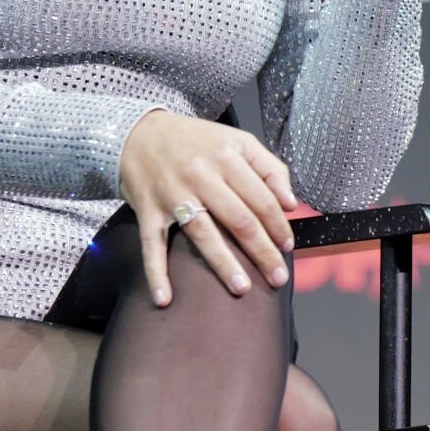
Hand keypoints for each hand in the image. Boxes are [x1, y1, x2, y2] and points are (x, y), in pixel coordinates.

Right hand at [118, 111, 298, 306]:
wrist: (139, 133)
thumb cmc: (195, 141)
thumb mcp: (238, 141)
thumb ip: (269, 168)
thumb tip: (290, 203)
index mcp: (227, 157)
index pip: (261, 198)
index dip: (278, 225)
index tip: (288, 247)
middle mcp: (200, 175)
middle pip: (238, 219)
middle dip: (262, 252)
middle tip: (278, 277)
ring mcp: (172, 195)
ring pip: (203, 233)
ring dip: (223, 264)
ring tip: (242, 288)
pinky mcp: (148, 211)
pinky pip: (152, 245)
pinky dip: (156, 272)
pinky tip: (164, 297)